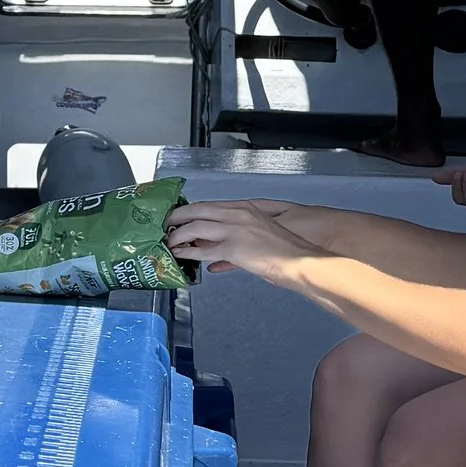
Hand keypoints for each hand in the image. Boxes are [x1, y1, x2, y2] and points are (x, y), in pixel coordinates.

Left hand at [164, 200, 302, 280]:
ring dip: (177, 235)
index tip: (179, 215)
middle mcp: (237, 214)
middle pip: (197, 209)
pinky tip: (179, 255)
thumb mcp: (259, 237)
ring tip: (168, 242)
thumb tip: (212, 257)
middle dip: (177, 216)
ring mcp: (234, 230)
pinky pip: (201, 250)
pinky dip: (186, 252)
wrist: (300, 261)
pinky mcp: (233, 248)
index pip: (210, 205)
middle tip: (165, 224)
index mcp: (245, 208)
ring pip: (194, 227)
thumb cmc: (286, 252)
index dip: (190, 210)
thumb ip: (234, 242)